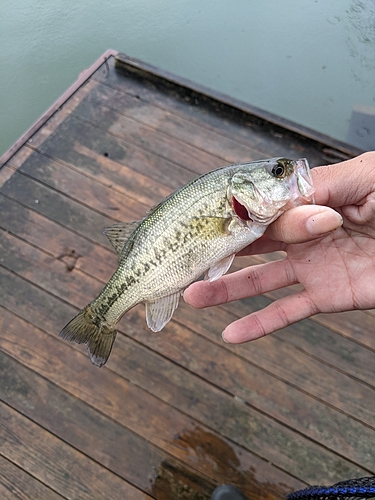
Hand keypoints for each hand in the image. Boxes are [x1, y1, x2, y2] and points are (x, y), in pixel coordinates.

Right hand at [184, 152, 374, 342]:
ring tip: (192, 296)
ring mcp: (312, 266)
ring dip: (226, 289)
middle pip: (251, 243)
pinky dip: (260, 325)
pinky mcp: (326, 296)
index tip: (201, 224)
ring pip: (260, 279)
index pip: (262, 208)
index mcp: (310, 200)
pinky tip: (231, 335)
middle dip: (217, 250)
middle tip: (182, 258)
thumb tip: (284, 208)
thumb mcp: (367, 176)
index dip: (233, 215)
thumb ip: (321, 187)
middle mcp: (304, 233)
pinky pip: (288, 312)